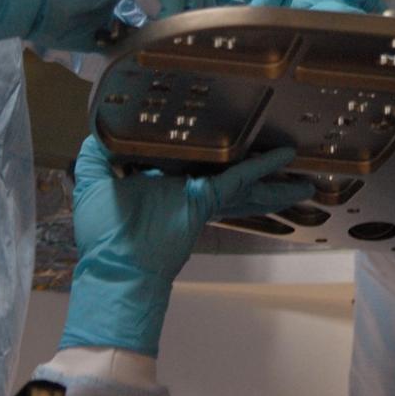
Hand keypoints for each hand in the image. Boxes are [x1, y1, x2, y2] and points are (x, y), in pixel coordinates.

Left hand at [60, 137, 308, 353]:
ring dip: (272, 179)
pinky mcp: (204, 199)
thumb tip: (100, 128)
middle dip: (255, 174)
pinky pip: (237, 180)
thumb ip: (96, 153)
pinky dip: (261, 168)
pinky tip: (284, 157)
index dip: (208, 149)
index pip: (190, 160)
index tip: (222, 133)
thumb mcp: (92, 181)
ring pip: (243, 182)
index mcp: (160, 179)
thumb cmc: (104, 233)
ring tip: (302, 179)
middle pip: (226, 173)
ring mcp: (199, 194)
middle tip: (281, 162)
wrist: (116, 266)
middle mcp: (185, 186)